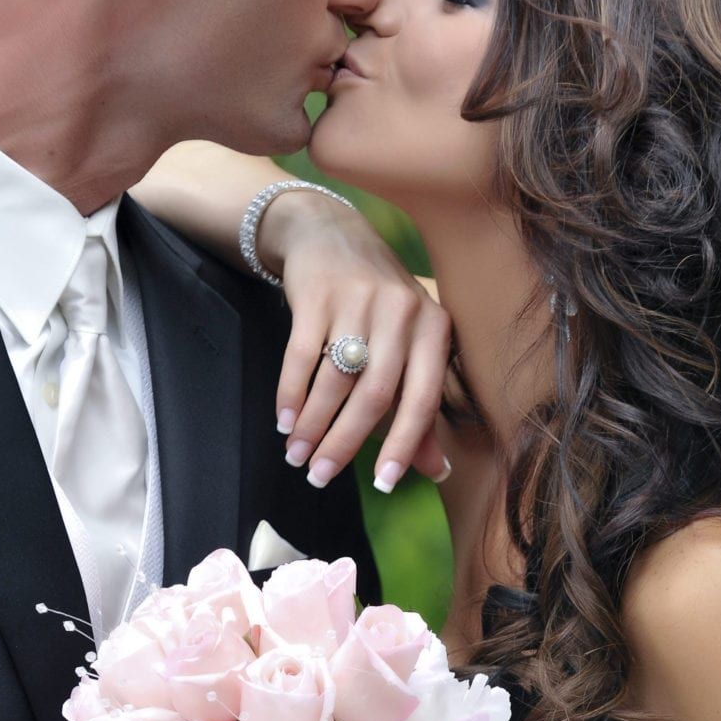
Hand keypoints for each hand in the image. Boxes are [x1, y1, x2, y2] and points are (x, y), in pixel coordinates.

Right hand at [259, 190, 451, 495]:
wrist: (332, 234)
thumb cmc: (380, 307)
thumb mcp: (410, 347)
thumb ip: (422, 409)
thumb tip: (436, 471)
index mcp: (435, 329)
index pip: (422, 399)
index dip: (403, 446)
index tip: (382, 486)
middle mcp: (403, 312)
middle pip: (374, 396)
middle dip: (344, 444)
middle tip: (319, 477)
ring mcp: (359, 300)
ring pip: (335, 380)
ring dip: (312, 426)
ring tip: (296, 455)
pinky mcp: (317, 295)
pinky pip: (300, 358)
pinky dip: (290, 394)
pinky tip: (284, 420)